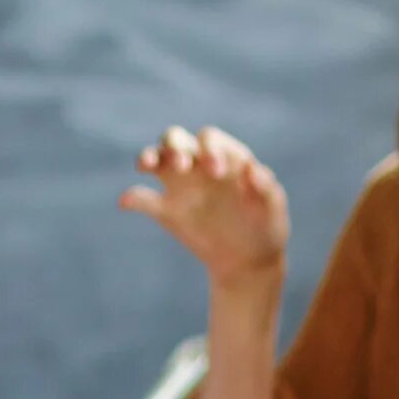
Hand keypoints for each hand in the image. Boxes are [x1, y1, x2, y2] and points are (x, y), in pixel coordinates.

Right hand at [120, 126, 290, 287]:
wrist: (249, 259)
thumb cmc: (265, 226)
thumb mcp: (272, 209)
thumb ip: (265, 187)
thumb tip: (252, 168)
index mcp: (225, 156)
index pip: (209, 138)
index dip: (209, 149)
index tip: (217, 173)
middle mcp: (198, 164)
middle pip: (175, 139)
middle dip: (175, 147)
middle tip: (182, 166)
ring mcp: (179, 185)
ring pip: (155, 159)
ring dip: (148, 157)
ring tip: (145, 165)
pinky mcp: (166, 211)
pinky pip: (143, 198)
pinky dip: (132, 197)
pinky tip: (126, 201)